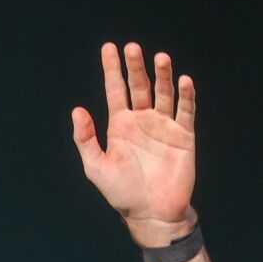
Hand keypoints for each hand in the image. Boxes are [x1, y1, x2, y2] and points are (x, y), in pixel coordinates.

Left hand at [71, 42, 197, 245]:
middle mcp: (142, 121)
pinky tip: (183, 80)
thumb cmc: (122, 193)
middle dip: (136, 67)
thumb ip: (86, 139)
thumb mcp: (96, 167)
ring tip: (160, 58)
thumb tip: (77, 110)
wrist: (151, 214)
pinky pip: (185, 111)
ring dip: (162, 75)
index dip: (112, 69)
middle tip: (133, 47)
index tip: (110, 48)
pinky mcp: (184, 136)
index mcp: (120, 126)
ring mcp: (164, 126)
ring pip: (163, 94)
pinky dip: (185, 96)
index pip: (115, 90)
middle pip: (139, 86)